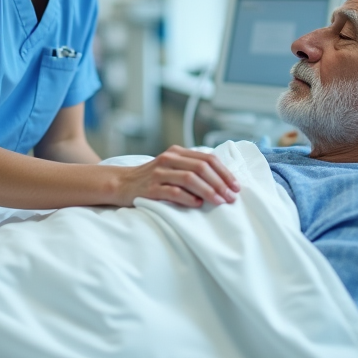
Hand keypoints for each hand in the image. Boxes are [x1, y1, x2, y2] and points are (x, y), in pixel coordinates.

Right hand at [115, 146, 240, 207]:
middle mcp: (169, 159)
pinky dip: (188, 198)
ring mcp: (159, 173)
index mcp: (177, 152)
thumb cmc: (151, 179)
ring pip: (190, 178)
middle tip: (231, 197)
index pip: (207, 159)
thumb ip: (191, 169)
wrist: (121, 183)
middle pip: (201, 167)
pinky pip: (173, 192)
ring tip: (219, 202)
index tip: (236, 186)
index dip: (225, 172)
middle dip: (220, 183)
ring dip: (208, 191)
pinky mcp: (151, 188)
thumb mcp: (171, 167)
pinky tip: (197, 204)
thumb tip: (222, 182)